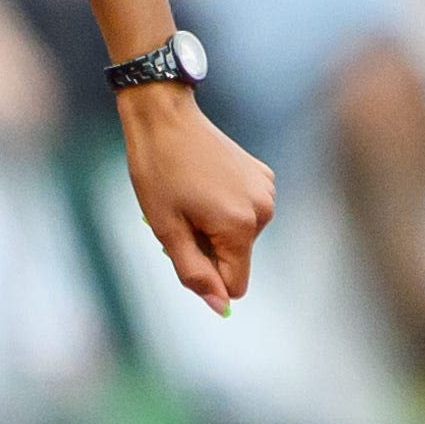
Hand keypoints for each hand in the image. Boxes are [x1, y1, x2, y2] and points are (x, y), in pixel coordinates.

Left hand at [120, 84, 273, 313]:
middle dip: (207, 247)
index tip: (182, 246)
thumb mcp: (166, 229)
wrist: (165, 116)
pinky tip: (203, 182)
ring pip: (239, 236)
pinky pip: (244, 212)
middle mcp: (263, 211)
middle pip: (236, 258)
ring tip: (189, 196)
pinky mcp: (263, 175)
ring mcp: (267, 190)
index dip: (206, 275)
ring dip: (213, 226)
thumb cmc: (158, 171)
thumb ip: (193, 272)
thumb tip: (221, 307)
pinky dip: (223, 207)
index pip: (235, 284)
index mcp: (240, 227)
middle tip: (179, 214)